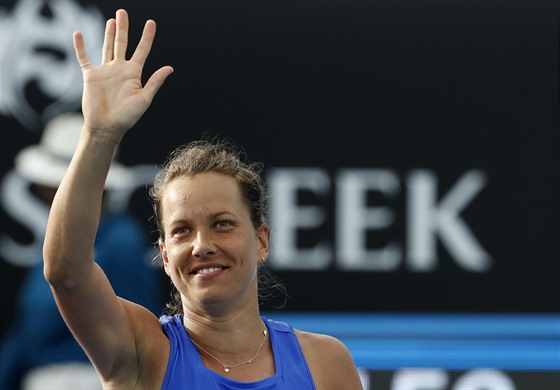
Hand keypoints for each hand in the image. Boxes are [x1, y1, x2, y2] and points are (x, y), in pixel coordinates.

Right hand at [73, 9, 173, 139]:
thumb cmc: (127, 117)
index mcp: (134, 74)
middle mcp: (120, 70)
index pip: (142, 50)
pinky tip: (78, 34)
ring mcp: (105, 72)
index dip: (147, 37)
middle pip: (122, 44)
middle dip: (123, 28)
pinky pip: (84, 58)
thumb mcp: (144, 99)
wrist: (106, 127)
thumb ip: (155, 82)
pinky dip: (80, 47)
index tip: (151, 23)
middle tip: (123, 12)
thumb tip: (170, 68)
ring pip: (107, 48)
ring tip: (112, 20)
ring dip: (109, 34)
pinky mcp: (90, 76)